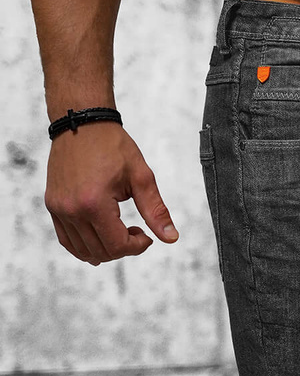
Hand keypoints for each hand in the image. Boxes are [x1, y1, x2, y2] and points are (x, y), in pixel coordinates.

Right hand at [44, 122, 178, 264]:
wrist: (81, 123)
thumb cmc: (112, 146)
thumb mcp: (141, 177)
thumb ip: (156, 210)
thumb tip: (171, 238)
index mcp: (94, 203)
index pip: (118, 246)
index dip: (137, 247)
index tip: (146, 235)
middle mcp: (72, 209)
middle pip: (102, 252)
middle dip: (124, 248)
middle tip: (135, 231)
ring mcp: (59, 208)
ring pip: (84, 251)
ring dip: (106, 250)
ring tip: (119, 231)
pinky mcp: (53, 206)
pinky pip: (67, 241)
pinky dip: (85, 247)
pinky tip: (101, 238)